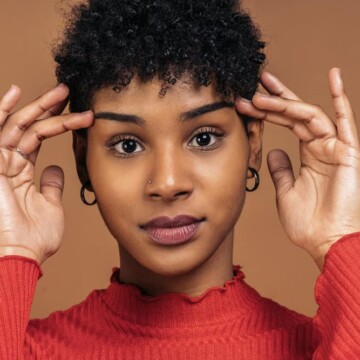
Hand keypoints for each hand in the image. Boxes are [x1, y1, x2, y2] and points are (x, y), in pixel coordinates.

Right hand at [0, 84, 93, 264]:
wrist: (20, 255)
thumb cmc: (34, 237)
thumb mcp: (50, 206)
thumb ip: (51, 185)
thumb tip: (56, 169)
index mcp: (22, 172)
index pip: (38, 139)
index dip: (57, 124)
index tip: (79, 114)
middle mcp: (9, 163)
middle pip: (30, 127)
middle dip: (50, 108)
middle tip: (70, 93)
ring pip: (20, 125)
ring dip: (40, 106)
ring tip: (62, 92)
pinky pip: (0, 132)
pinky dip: (4, 111)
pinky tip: (16, 92)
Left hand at [236, 68, 359, 270]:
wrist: (325, 242)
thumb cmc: (308, 222)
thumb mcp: (286, 191)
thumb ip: (281, 169)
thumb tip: (274, 151)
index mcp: (309, 155)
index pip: (288, 124)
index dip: (269, 111)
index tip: (248, 101)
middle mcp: (322, 147)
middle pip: (296, 114)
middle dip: (275, 98)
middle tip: (255, 83)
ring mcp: (335, 147)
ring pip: (309, 115)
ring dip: (285, 102)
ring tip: (261, 92)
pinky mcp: (348, 152)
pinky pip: (345, 121)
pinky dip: (340, 98)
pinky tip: (333, 75)